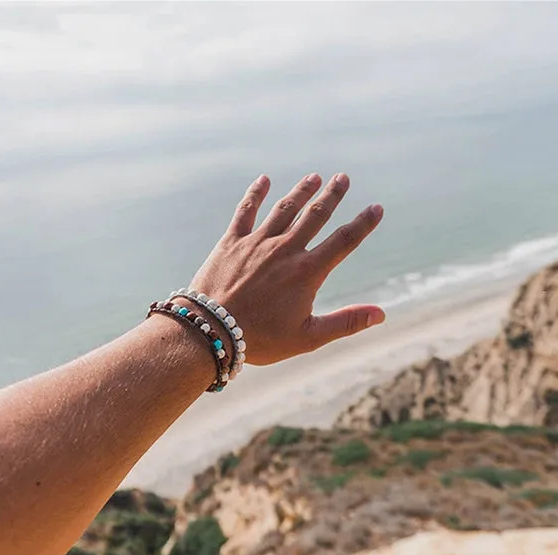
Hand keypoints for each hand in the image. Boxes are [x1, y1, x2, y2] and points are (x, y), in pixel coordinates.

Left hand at [190, 172, 384, 365]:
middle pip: (316, 215)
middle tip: (343, 178)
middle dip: (332, 195)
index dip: (364, 223)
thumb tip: (381, 314)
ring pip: (285, 208)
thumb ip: (346, 323)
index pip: (344, 241)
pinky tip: (264, 180)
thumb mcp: (308, 337)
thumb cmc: (261, 339)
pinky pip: (246, 211)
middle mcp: (285, 250)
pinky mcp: (231, 242)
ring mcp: (257, 243)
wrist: (212, 331)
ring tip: (314, 177)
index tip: (376, 208)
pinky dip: (255, 194)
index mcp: (307, 272)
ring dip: (302, 191)